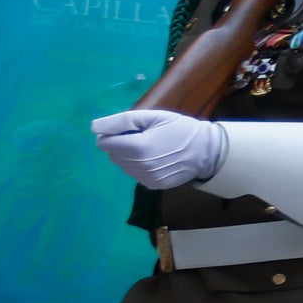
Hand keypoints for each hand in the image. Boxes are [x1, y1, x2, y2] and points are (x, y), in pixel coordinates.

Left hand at [92, 109, 227, 189]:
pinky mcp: (153, 185)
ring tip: (152, 148)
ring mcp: (146, 178)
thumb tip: (94, 127)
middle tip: (143, 137)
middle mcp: (138, 166)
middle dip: (121, 145)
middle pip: (112, 155)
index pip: (104, 143)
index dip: (111, 134)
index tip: (128, 129)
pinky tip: (157, 159)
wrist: (207, 151)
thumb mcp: (153, 116)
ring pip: (123, 166)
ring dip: (130, 156)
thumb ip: (122, 121)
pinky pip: (136, 174)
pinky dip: (141, 166)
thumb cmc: (180, 128)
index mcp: (137, 147)